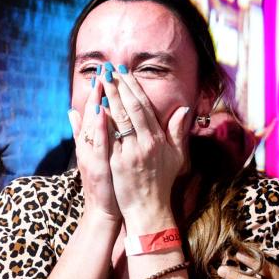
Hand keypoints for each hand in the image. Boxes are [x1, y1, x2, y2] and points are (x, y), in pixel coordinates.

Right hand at [68, 76, 119, 222]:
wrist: (104, 210)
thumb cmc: (103, 182)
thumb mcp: (92, 154)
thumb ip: (82, 133)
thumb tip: (71, 111)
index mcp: (90, 141)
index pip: (94, 112)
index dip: (99, 92)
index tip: (105, 72)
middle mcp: (88, 146)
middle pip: (92, 115)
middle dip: (98, 92)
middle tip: (104, 70)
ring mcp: (90, 156)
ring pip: (92, 127)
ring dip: (96, 105)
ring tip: (101, 85)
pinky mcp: (96, 167)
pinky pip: (98, 145)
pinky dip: (98, 130)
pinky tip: (102, 115)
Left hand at [99, 66, 190, 232]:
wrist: (149, 209)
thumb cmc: (162, 183)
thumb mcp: (176, 156)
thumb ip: (177, 131)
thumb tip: (183, 108)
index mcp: (158, 140)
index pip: (144, 107)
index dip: (133, 88)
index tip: (124, 72)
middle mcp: (145, 143)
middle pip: (130, 108)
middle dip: (119, 86)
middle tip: (109, 68)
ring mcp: (130, 153)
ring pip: (118, 119)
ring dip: (109, 97)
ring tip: (101, 81)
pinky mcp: (117, 163)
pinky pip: (109, 138)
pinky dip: (103, 121)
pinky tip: (96, 106)